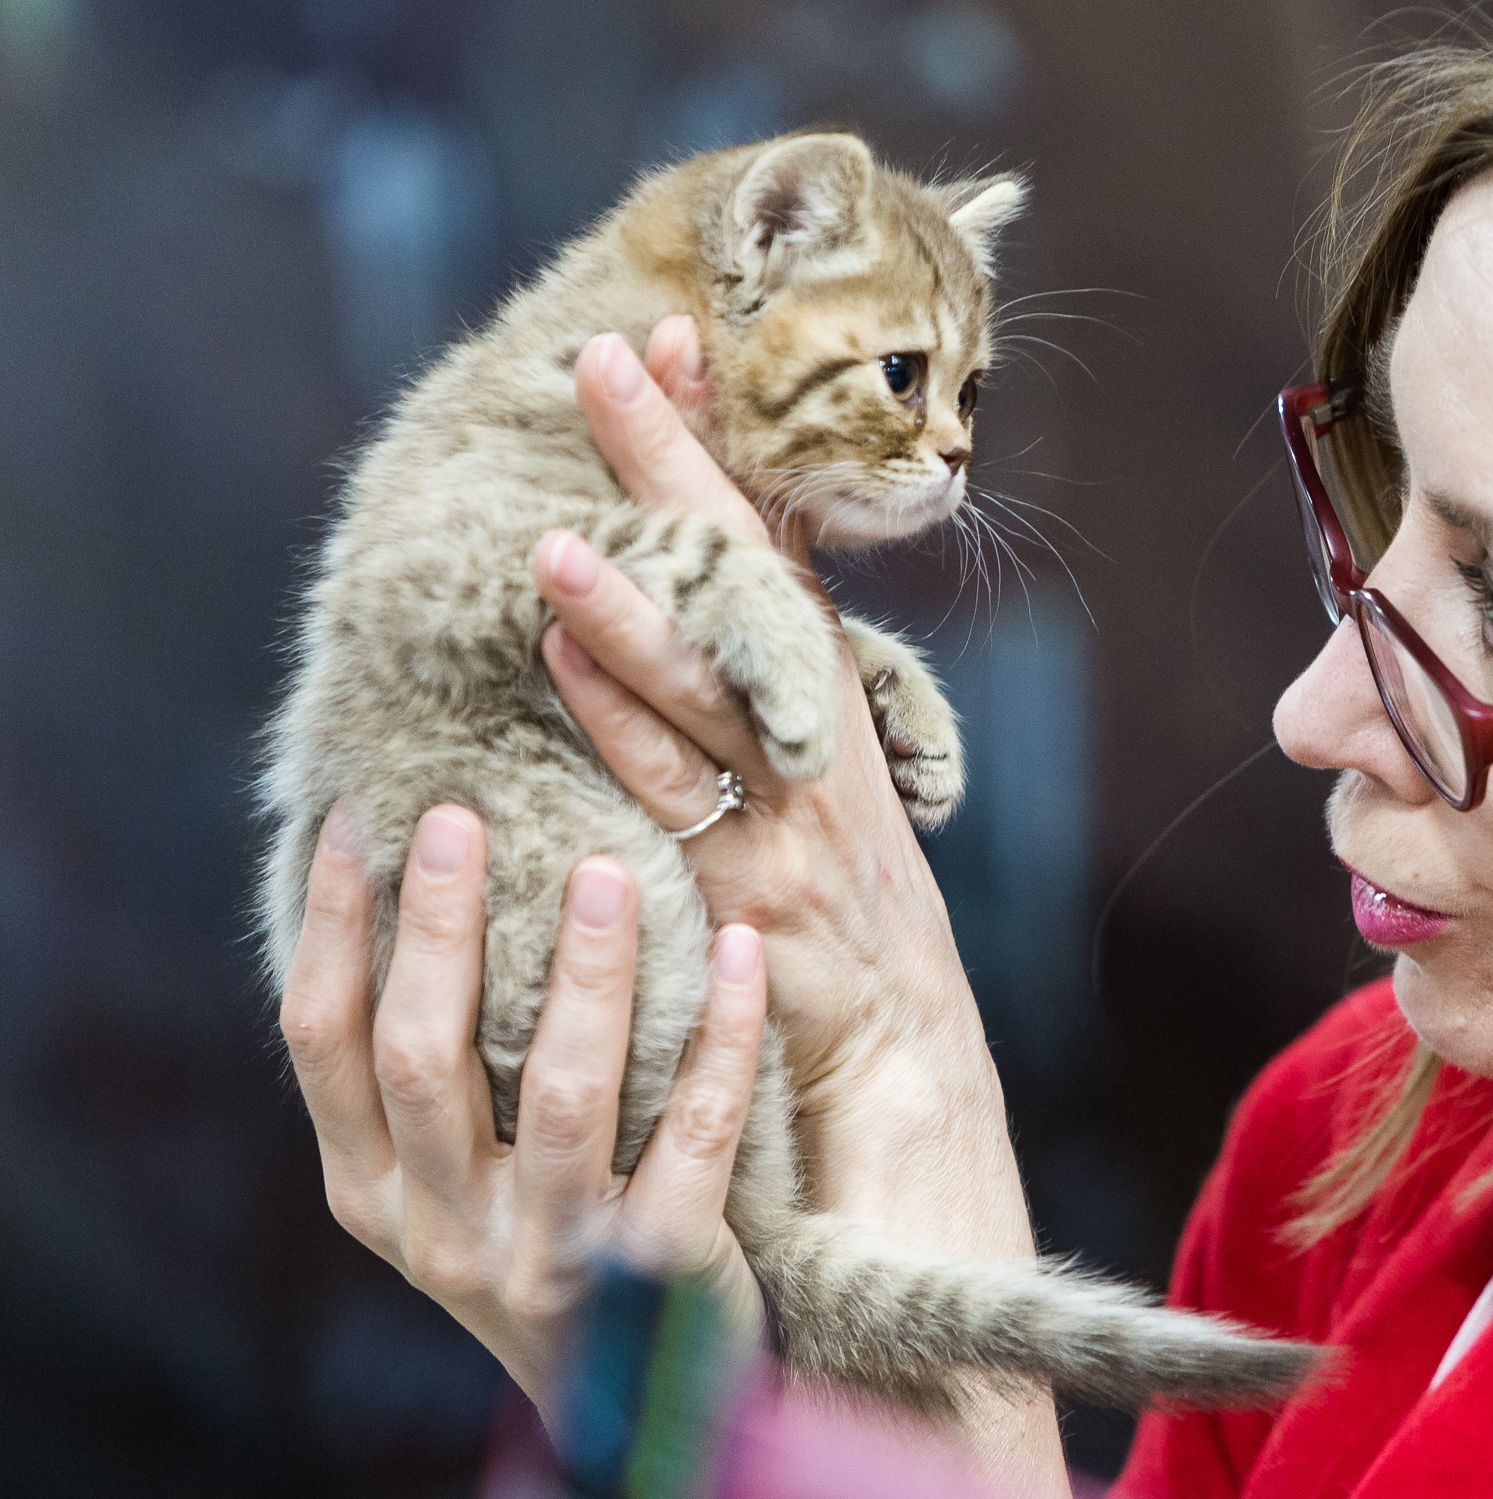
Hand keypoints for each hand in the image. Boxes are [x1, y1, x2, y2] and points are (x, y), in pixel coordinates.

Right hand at [277, 799, 768, 1423]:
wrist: (639, 1407)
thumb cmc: (545, 1244)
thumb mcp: (456, 1181)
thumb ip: (434, 1074)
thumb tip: (422, 888)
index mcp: (374, 1193)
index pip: (324, 1044)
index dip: (331, 927)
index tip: (357, 818)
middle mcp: (443, 1228)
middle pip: (425, 1057)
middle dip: (442, 930)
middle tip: (464, 815)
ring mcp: (550, 1255)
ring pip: (561, 1094)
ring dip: (585, 974)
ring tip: (610, 870)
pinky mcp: (660, 1272)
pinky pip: (697, 1134)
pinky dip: (722, 1036)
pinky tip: (741, 952)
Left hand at [540, 321, 1070, 1498]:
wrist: (926, 1146)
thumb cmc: (859, 1018)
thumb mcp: (818, 871)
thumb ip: (760, 774)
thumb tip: (692, 686)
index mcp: (833, 755)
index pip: (768, 582)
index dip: (716, 467)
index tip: (665, 355)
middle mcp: (829, 776)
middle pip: (755, 602)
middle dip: (681, 471)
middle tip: (609, 351)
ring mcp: (811, 843)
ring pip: (723, 698)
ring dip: (640, 593)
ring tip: (559, 507)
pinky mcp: (786, 918)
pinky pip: (701, 807)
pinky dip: (637, 725)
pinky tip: (569, 661)